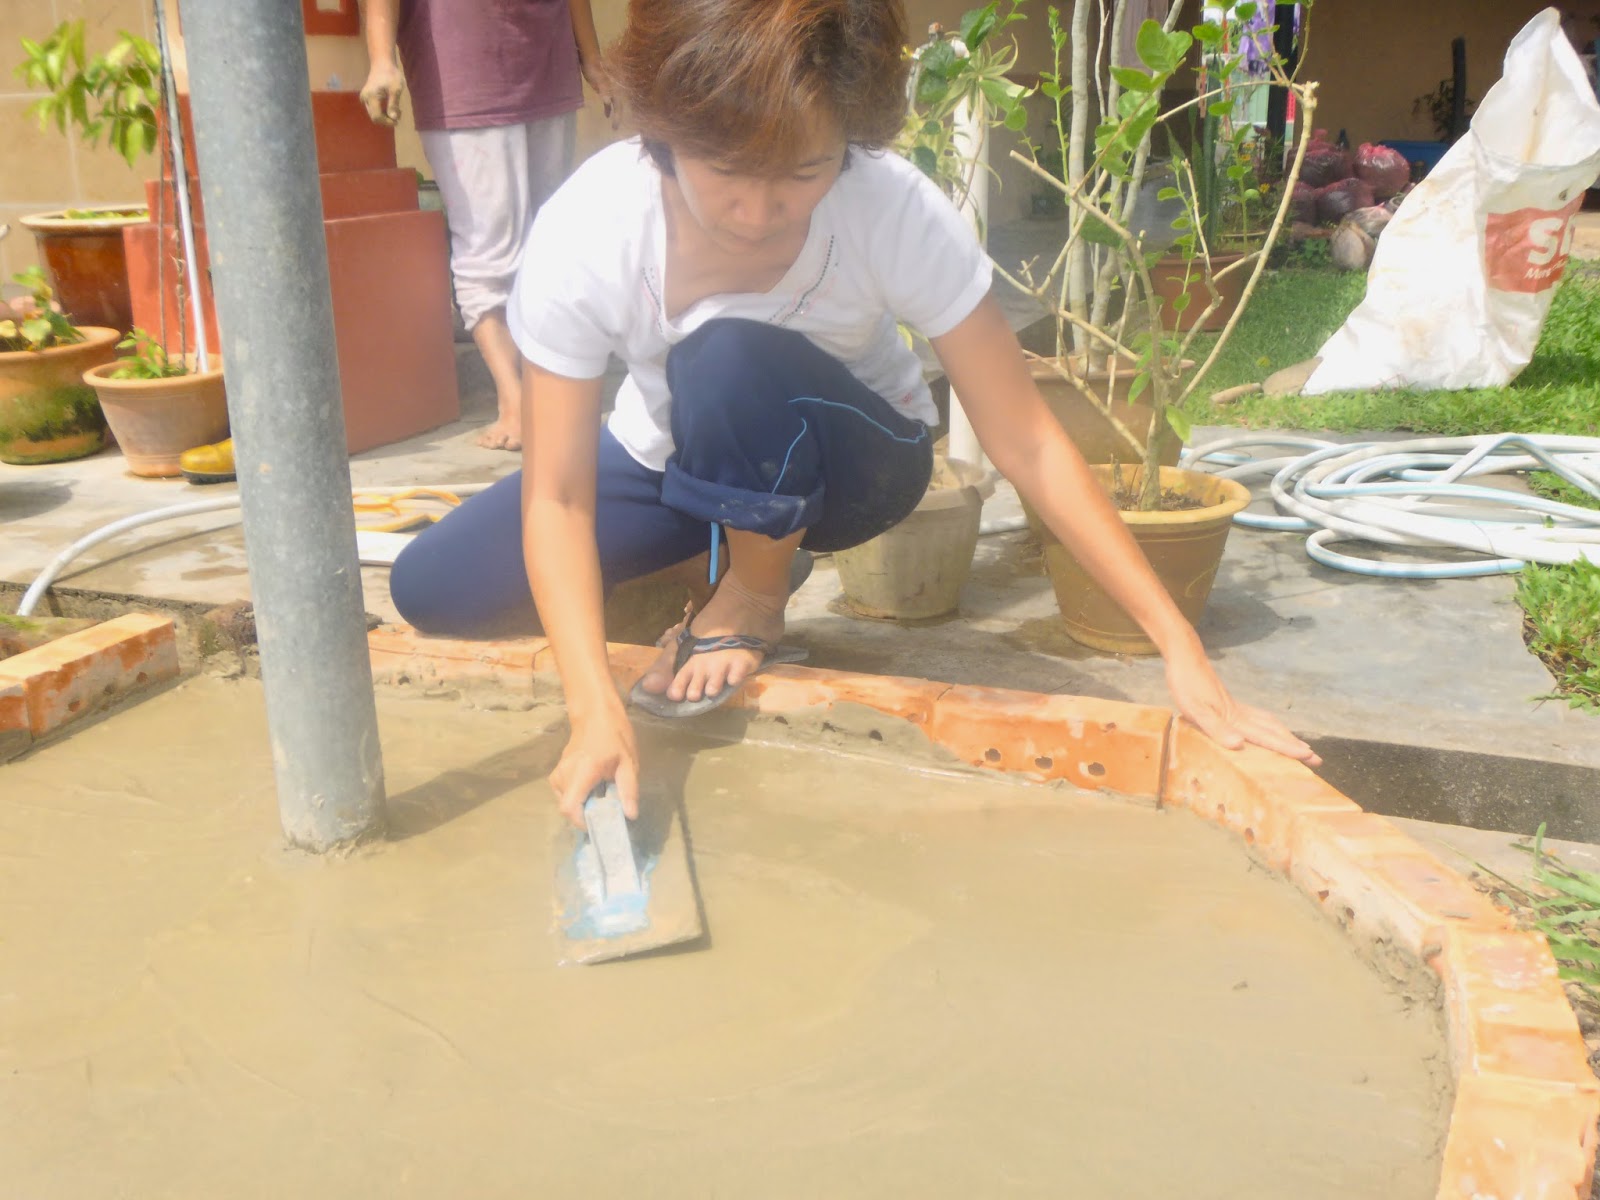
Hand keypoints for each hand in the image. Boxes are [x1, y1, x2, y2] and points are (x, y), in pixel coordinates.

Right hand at [359, 62, 404, 125]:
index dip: (387, 122)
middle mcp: (365, 99)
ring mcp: (364, 98)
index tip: (398, 120)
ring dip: (386, 116)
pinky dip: (383, 111)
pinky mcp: (366, 98)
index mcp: (371, 97)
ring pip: (374, 114)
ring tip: (397, 110)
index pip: (377, 117)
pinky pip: (374, 109)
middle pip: (375, 117)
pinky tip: (391, 107)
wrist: (382, 64)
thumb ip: (393, 105)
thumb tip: (394, 119)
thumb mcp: (395, 90)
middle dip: (387, 119)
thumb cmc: (391, 75)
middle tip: (399, 113)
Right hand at [549, 706, 639, 825]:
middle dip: (586, 814)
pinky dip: (578, 797)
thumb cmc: (614, 735)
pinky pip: (564, 794)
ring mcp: (558, 773)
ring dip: (583, 805)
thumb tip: (630, 816)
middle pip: (567, 808)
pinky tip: (593, 790)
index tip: (600, 822)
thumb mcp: (628, 762)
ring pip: (565, 802)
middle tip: (607, 810)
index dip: (582, 822)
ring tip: (601, 797)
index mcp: (582, 771)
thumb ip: (628, 790)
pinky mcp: (557, 773)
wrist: (595, 714)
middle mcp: (564, 774)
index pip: (569, 807)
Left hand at [580, 56, 619, 129]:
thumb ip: (603, 89)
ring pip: (615, 104)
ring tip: (614, 125)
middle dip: (618, 117)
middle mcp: (615, 90)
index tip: (615, 125)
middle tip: (615, 129)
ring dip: (615, 114)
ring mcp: (610, 89)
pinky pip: (609, 101)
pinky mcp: (605, 89)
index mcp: (615, 88)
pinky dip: (609, 108)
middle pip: (619, 106)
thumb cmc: (594, 67)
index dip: (618, 115)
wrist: (590, 58)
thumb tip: (608, 102)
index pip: (618, 105)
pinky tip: (607, 115)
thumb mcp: (597, 78)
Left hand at [1164, 642, 1321, 766]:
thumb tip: (1238, 745)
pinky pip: (1258, 719)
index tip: (1308, 756)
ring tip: (1299, 747)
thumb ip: (1216, 728)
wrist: (1185, 657)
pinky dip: (1270, 726)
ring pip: (1269, 724)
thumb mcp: (1195, 710)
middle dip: (1294, 745)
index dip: (1286, 748)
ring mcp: (1237, 708)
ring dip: (1285, 736)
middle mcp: (1241, 714)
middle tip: (1316, 759)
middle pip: (1274, 731)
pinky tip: (1267, 729)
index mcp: (1235, 718)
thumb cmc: (1186, 684)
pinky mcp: (1230, 704)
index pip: (1266, 737)